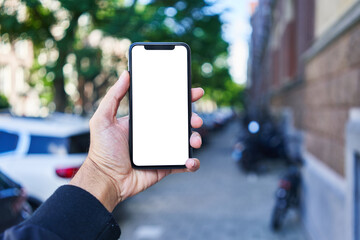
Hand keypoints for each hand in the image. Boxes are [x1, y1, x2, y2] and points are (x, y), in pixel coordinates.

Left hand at [70, 71, 203, 211]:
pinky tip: (190, 160)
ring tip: (194, 141)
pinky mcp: (166, 166)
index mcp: (145, 121)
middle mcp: (156, 133)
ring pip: (186, 141)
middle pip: (181, 122)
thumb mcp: (103, 119)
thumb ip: (113, 96)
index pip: (166, 106)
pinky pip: (184, 163)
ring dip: (195, 138)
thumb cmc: (102, 151)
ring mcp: (162, 150)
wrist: (106, 180)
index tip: (194, 92)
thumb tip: (125, 74)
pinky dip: (192, 162)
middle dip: (193, 118)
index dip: (182, 98)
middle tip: (196, 120)